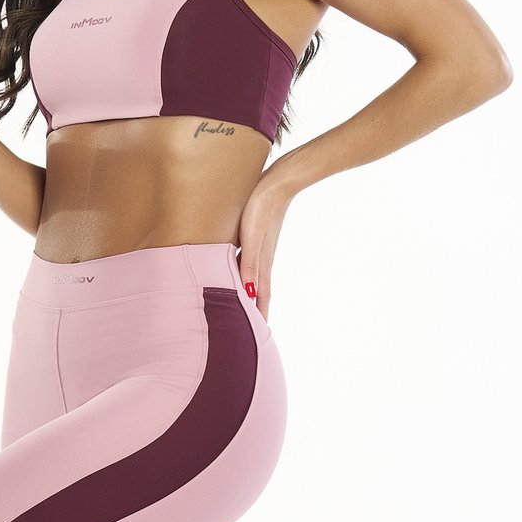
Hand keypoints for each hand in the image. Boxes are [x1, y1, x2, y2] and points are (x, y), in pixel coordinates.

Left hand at [236, 171, 292, 325]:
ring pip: (254, 279)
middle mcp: (262, 260)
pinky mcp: (259, 236)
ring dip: (251, 295)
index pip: (261, 299)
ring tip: (246, 308)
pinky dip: (246, 275)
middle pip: (259, 293)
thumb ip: (249, 264)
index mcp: (261, 264)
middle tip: (252, 332)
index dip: (259, 318)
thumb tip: (250, 293)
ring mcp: (261, 248)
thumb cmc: (263, 207)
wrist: (281, 181)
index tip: (259, 339)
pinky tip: (240, 273)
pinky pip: (250, 263)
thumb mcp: (252, 237)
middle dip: (256, 312)